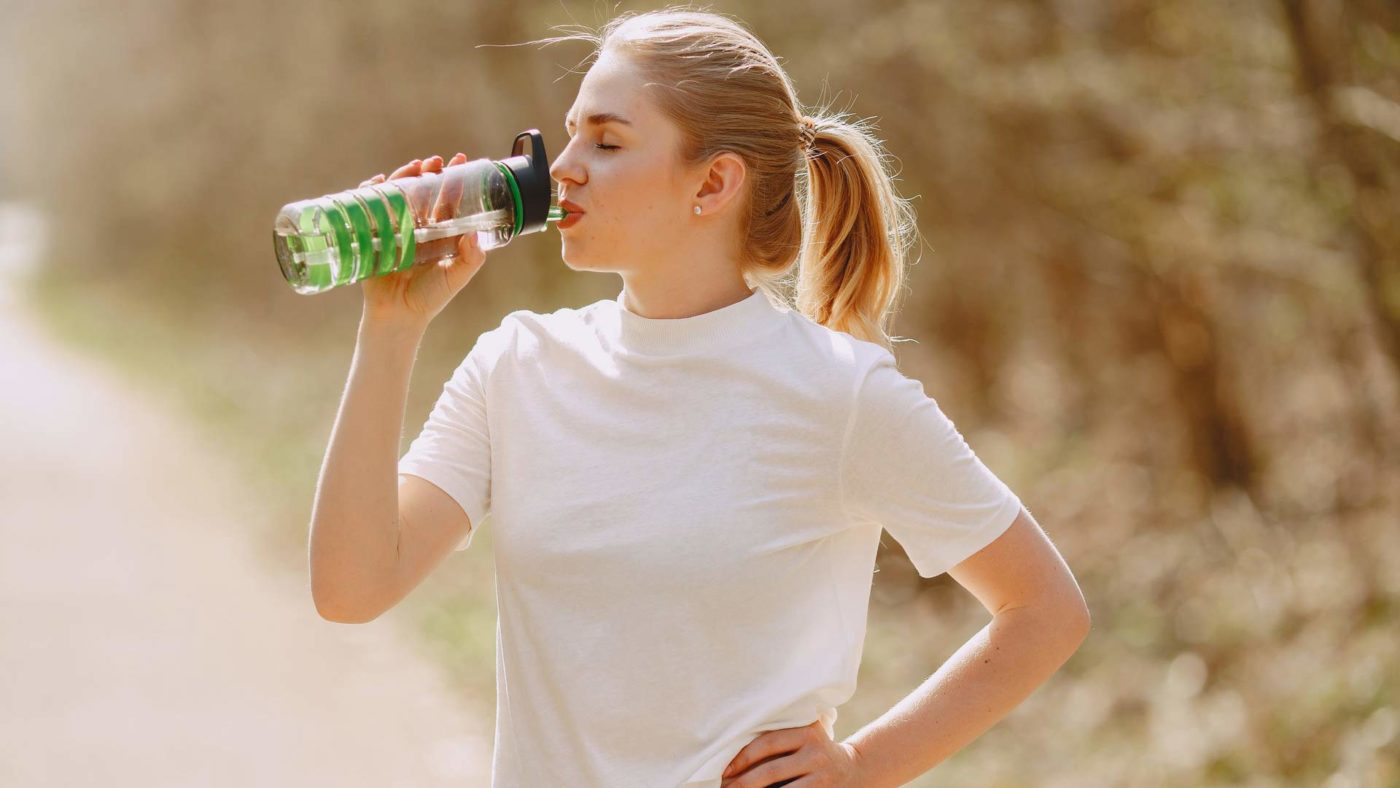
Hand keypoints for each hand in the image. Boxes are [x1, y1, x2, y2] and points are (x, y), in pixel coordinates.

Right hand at [358, 153, 485, 327]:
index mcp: (438, 233)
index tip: (461, 161)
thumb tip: (476, 234)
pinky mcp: (373, 235)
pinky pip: (369, 208)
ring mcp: (394, 229)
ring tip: (413, 166)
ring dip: (404, 176)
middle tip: (435, 161)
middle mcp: (417, 227)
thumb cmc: (429, 298)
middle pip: (422, 191)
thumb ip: (471, 258)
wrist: (398, 316)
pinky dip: (371, 192)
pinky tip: (377, 182)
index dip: (454, 180)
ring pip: (398, 194)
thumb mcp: (455, 277)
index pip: (447, 200)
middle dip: (428, 172)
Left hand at [720, 720, 864, 786]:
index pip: (766, 743)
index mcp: (806, 731)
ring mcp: (822, 776)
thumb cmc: (814, 751)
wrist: (854, 770)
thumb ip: (779, 737)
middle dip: (743, 783)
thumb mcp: (804, 735)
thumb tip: (733, 759)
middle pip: (770, 771)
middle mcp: (816, 752)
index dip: (742, 758)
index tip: (725, 771)